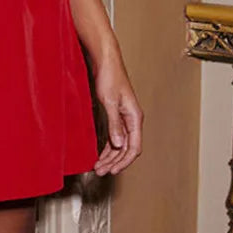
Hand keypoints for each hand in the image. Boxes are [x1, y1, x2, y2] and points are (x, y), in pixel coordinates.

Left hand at [91, 57, 142, 175]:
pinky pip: (115, 135)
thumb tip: (119, 144)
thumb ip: (114, 123)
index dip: (123, 162)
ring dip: (110, 156)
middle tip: (100, 171)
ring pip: (120, 144)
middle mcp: (132, 119)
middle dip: (114, 162)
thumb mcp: (109, 101)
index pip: (134, 147)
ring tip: (98, 166)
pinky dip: (108, 146)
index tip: (112, 171)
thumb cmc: (109, 77)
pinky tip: (100, 153)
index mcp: (134, 117)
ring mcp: (125, 117)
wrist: (105, 60)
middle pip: (127, 148)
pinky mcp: (116, 113)